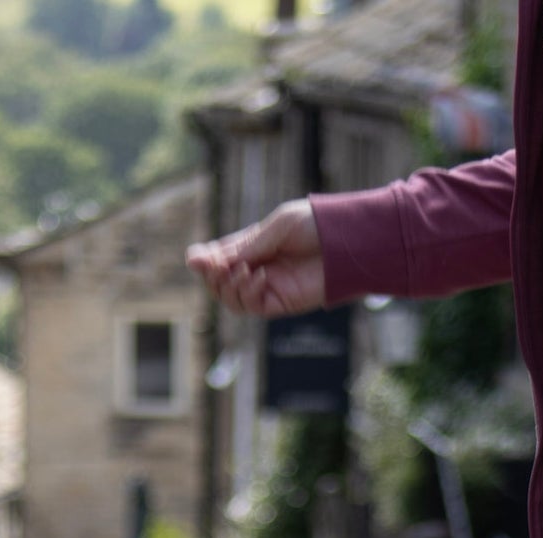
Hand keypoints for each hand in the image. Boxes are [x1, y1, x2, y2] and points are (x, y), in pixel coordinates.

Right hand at [187, 200, 324, 317]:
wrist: (347, 241)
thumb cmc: (315, 225)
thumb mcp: (274, 228)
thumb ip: (243, 248)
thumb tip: (198, 260)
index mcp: (253, 247)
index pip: (219, 258)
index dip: (205, 261)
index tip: (195, 259)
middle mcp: (256, 269)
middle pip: (219, 283)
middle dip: (212, 276)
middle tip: (216, 266)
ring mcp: (267, 288)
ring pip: (230, 299)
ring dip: (228, 286)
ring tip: (241, 271)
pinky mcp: (279, 304)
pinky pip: (251, 307)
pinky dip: (247, 294)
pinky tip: (257, 277)